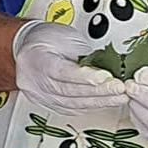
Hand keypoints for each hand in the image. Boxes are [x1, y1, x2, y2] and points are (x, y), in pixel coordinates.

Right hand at [11, 20, 127, 115]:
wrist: (27, 47)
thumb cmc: (46, 39)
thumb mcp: (66, 39)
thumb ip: (83, 57)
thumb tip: (105, 72)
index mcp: (35, 59)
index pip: (61, 72)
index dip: (84, 77)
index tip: (106, 77)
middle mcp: (33, 81)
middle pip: (67, 91)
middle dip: (98, 91)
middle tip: (119, 89)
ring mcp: (38, 94)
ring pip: (70, 103)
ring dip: (97, 102)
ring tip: (118, 97)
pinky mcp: (45, 102)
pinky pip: (68, 109)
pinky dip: (88, 106)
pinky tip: (103, 103)